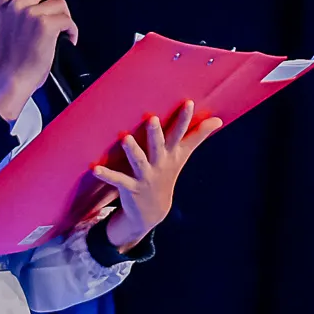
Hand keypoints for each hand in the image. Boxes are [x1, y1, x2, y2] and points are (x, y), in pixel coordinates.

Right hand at [0, 0, 75, 120]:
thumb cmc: (12, 59)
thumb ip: (20, 7)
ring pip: (59, 2)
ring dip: (64, 16)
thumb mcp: (7, 24)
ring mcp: (30, 14)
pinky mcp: (45, 25)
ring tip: (59, 31)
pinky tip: (65, 39)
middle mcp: (16, 6)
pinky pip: (68, 19)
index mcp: (5, 4)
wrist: (12, 79)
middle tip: (55, 12)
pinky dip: (72, 31)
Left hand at [89, 100, 221, 249]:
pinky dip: (107, 175)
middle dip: (156, 133)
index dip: (185, 119)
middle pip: (159, 146)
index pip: (180, 134)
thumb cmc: (166, 174)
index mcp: (171, 154)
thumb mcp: (183, 155)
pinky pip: (118, 180)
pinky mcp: (130, 187)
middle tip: (151, 118)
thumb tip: (218, 120)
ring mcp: (145, 176)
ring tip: (125, 139)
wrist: (153, 210)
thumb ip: (198, 135)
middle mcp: (159, 164)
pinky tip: (95, 168)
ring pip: (138, 161)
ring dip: (132, 151)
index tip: (189, 103)